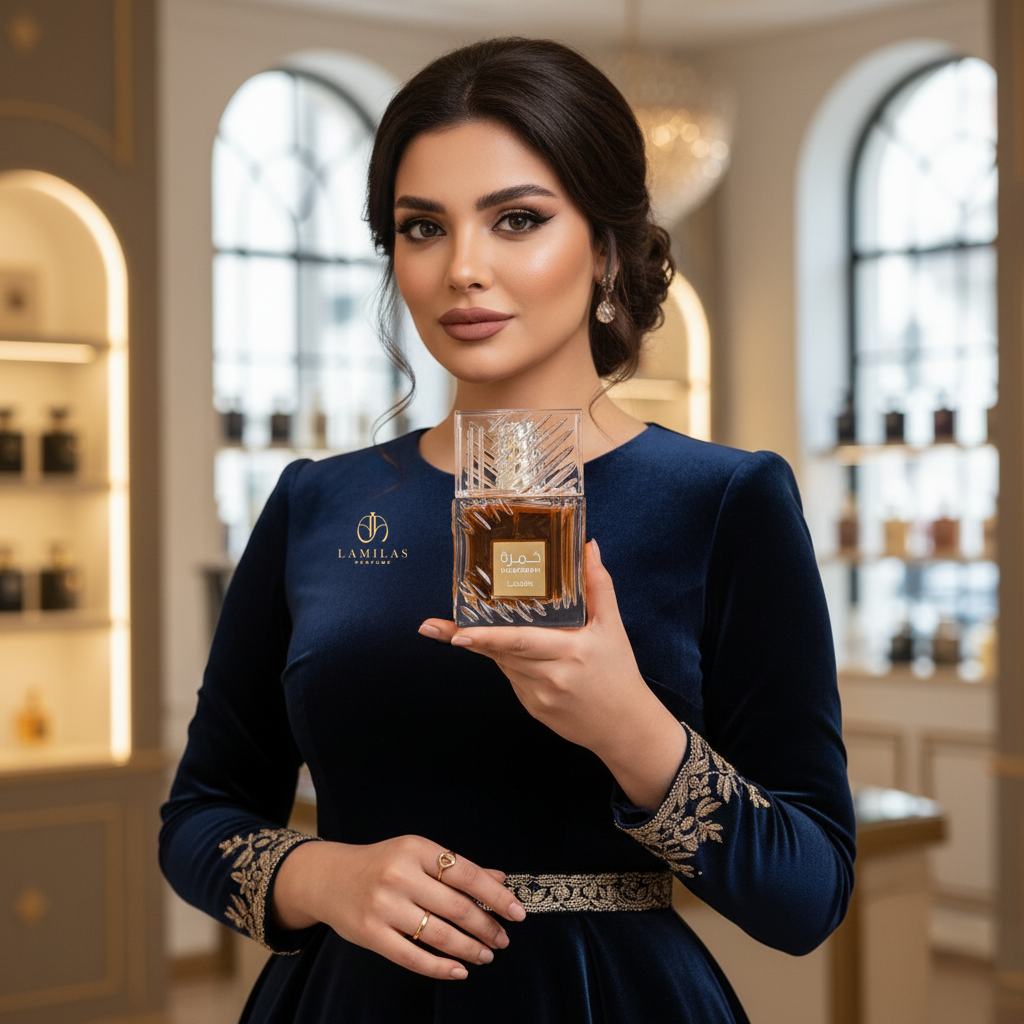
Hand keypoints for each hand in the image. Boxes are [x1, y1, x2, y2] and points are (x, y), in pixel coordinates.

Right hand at [272, 836, 525, 979]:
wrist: (328, 878)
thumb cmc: (380, 864)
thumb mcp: (416, 854)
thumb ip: (456, 867)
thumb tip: (500, 879)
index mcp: (415, 849)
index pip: (466, 873)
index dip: (495, 895)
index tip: (517, 912)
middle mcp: (399, 875)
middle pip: (456, 907)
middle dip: (486, 927)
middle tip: (502, 940)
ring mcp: (384, 906)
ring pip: (439, 934)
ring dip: (469, 949)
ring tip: (486, 954)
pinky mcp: (371, 934)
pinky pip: (412, 957)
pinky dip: (440, 967)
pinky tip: (459, 970)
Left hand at [419, 539, 686, 810]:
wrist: (624, 728)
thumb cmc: (618, 672)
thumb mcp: (613, 627)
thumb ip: (598, 585)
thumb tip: (588, 546)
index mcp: (569, 651)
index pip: (520, 641)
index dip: (486, 637)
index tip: (458, 634)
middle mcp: (549, 676)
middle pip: (500, 651)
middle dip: (466, 638)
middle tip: (430, 625)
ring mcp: (537, 696)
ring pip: (503, 663)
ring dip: (493, 645)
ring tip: (474, 630)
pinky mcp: (531, 708)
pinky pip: (511, 677)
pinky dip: (510, 661)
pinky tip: (520, 653)